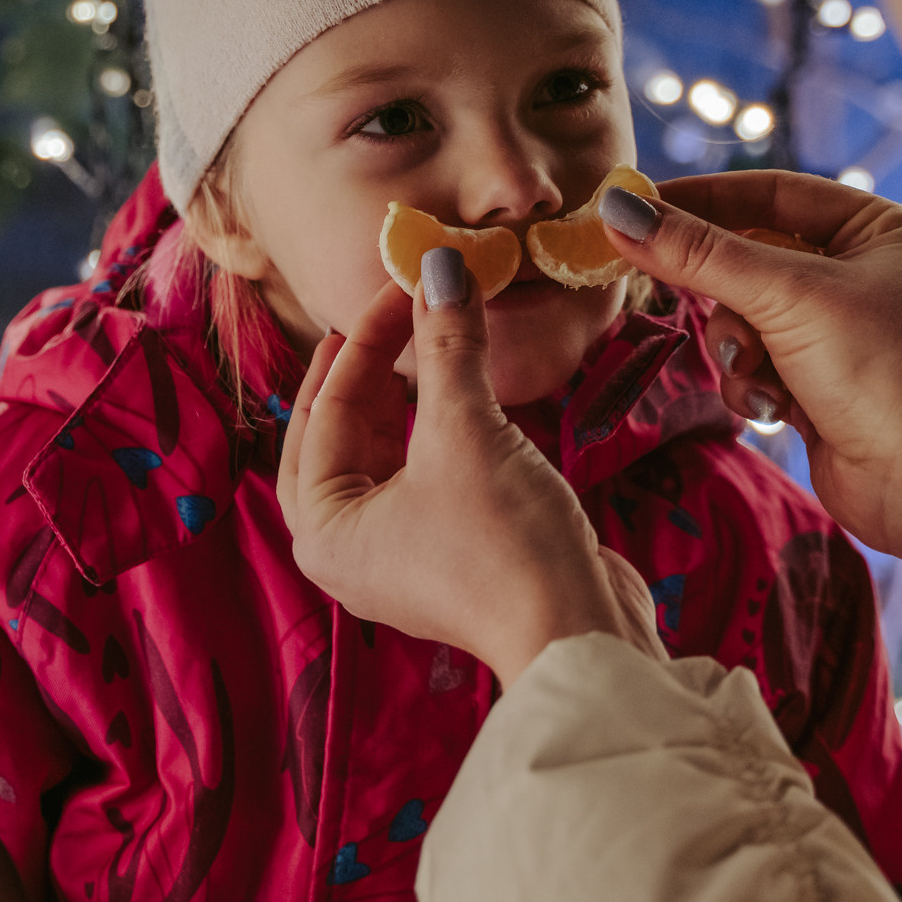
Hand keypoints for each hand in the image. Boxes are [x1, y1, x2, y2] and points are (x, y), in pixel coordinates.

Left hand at [275, 257, 663, 685]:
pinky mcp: (445, 556)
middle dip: (369, 366)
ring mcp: (395, 556)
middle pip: (340, 432)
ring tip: (425, 337)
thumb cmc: (505, 545)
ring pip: (380, 452)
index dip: (368, 337)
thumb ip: (447, 347)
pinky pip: (420, 474)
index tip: (406, 281)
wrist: (580, 635)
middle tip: (395, 307)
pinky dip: (433, 429)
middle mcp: (344, 548)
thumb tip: (441, 266)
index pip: (328, 408)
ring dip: (404, 394)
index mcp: (321, 528)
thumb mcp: (468, 431)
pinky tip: (457, 393)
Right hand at [599, 172, 901, 599]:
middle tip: (670, 291)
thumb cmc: (886, 370)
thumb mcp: (788, 296)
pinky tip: (775, 412)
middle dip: (722, 294)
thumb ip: (699, 254)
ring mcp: (839, 338)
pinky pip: (755, 371)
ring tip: (754, 374)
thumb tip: (617, 209)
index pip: (771, 193)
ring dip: (735, 350)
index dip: (704, 200)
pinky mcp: (819, 392)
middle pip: (749, 261)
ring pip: (743, 322)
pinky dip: (752, 388)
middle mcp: (861, 278)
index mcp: (877, 231)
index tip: (637, 208)